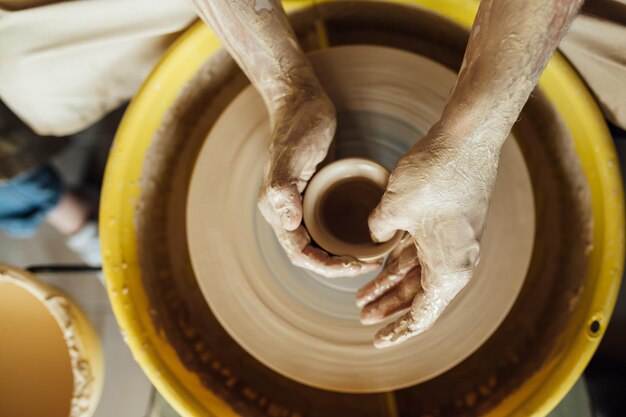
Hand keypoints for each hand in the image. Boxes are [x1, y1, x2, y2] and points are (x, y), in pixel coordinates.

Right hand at [258, 89, 380, 276]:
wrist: (301, 101)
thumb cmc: (297, 127)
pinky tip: (366, 236)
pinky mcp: (315, 195)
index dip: (327, 267)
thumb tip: (288, 225)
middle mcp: (287, 213)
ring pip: (321, 244)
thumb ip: (282, 191)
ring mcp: (301, 205)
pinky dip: (344, 237)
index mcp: (277, 211)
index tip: (355, 265)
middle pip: (311, 255)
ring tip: (370, 257)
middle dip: (338, 266)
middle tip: (369, 264)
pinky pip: (328, 227)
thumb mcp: (290, 158)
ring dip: (342, 256)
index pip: (300, 254)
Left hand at [356, 122, 501, 346]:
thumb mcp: (394, 209)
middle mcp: (455, 260)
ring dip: (391, 285)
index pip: (422, 314)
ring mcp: (453, 241)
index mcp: (449, 269)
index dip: (398, 331)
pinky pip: (421, 251)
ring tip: (362, 297)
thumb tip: (376, 235)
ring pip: (418, 274)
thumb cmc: (435, 175)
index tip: (377, 341)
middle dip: (389, 308)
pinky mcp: (448, 223)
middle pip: (418, 296)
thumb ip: (378, 231)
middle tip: (362, 316)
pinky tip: (378, 264)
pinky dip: (399, 260)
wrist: (467, 137)